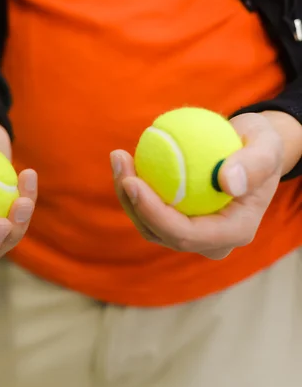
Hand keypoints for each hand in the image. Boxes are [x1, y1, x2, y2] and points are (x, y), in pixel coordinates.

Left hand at [111, 112, 285, 259]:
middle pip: (159, 232)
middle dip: (131, 201)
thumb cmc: (261, 145)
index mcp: (234, 231)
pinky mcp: (177, 222)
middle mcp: (210, 241)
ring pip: (147, 224)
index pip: (184, 234)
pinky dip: (133, 188)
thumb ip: (255, 164)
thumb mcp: (268, 145)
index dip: (153, 213)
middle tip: (120, 160)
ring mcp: (191, 234)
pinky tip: (125, 161)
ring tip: (119, 157)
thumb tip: (227, 182)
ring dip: (126, 194)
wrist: (253, 151)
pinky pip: (148, 210)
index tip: (132, 180)